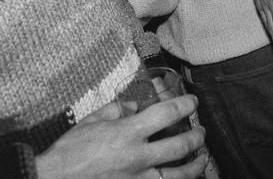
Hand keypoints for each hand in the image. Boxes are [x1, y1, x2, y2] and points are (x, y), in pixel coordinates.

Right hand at [35, 95, 206, 178]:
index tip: (192, 102)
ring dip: (195, 166)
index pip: (167, 113)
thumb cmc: (70, 151)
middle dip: (196, 137)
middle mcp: (137, 157)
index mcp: (127, 133)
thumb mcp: (92, 121)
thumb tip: (136, 107)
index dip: (185, 104)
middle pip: (181, 146)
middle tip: (201, 132)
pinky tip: (180, 178)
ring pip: (179, 176)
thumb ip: (118, 110)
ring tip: (202, 159)